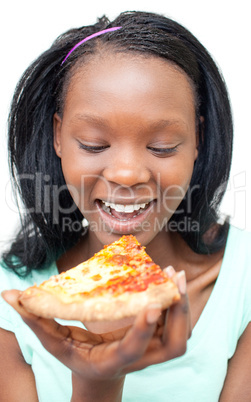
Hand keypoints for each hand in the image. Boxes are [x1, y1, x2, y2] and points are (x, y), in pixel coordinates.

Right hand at [2, 269, 190, 380]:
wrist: (100, 374)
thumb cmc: (76, 358)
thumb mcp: (55, 342)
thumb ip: (35, 320)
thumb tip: (9, 295)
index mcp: (113, 361)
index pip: (132, 349)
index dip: (142, 329)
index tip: (151, 304)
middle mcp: (139, 359)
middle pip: (172, 344)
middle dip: (177, 313)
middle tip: (173, 278)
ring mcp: (151, 351)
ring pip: (178, 333)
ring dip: (181, 305)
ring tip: (173, 273)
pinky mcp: (156, 339)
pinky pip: (173, 322)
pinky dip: (175, 301)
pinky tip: (168, 277)